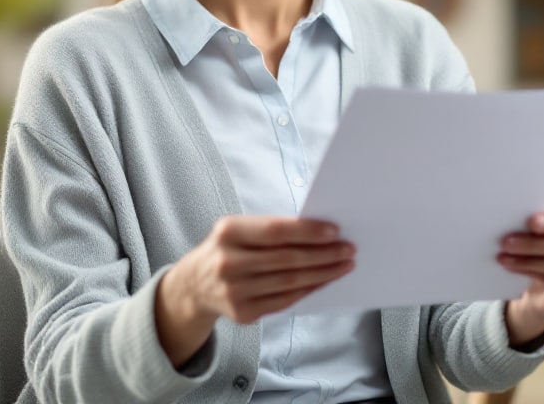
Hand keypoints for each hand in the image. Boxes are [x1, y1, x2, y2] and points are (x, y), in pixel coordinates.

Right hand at [156, 216, 353, 364]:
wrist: (194, 284)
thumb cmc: (229, 249)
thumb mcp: (239, 230)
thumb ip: (272, 230)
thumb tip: (321, 233)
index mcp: (228, 233)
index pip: (275, 231)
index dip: (307, 232)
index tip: (335, 231)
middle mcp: (228, 263)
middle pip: (287, 259)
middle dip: (324, 254)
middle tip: (349, 249)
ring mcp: (234, 291)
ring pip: (290, 282)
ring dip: (324, 273)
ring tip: (344, 264)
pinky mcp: (243, 313)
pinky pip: (285, 300)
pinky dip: (310, 289)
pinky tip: (326, 280)